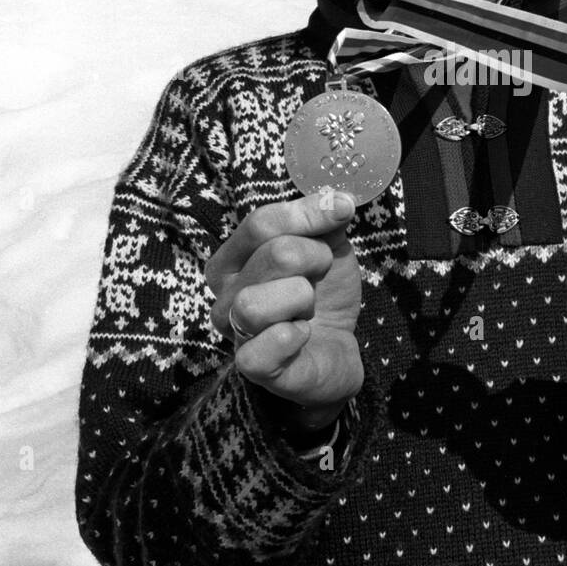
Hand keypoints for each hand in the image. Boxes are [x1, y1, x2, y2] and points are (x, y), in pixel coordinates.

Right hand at [206, 189, 363, 430]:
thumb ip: (324, 218)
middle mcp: (224, 293)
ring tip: (309, 307)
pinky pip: (262, 347)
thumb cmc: (322, 293)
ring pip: (256, 303)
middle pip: (274, 255)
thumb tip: (336, 198)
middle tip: (320, 275)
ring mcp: (234, 332)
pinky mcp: (252, 367)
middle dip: (315, 259)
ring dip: (301, 298)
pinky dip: (293, 337)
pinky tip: (303, 335)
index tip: (342, 211)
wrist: (336, 346)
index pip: (261, 223)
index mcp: (233, 257)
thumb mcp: (326, 246)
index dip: (308, 214)